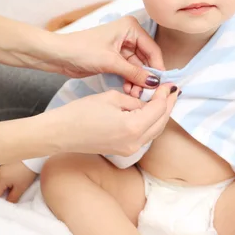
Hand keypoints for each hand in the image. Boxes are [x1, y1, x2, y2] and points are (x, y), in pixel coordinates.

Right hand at [0, 162, 36, 202]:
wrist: (33, 158)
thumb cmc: (27, 172)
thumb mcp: (21, 188)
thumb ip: (12, 198)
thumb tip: (8, 203)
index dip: (1, 201)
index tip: (8, 202)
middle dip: (0, 195)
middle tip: (10, 197)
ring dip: (1, 189)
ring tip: (12, 191)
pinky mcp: (3, 167)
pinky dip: (3, 183)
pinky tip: (11, 184)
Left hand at [38, 16, 164, 95]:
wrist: (58, 55)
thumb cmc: (82, 51)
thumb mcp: (111, 62)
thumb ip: (135, 73)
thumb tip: (155, 82)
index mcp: (130, 28)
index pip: (152, 49)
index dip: (157, 68)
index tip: (161, 85)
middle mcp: (129, 35)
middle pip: (146, 59)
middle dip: (146, 76)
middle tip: (146, 93)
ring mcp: (122, 47)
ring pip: (137, 67)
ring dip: (137, 81)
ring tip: (135, 93)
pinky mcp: (114, 59)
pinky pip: (128, 71)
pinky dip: (129, 80)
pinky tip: (128, 90)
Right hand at [51, 83, 179, 155]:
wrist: (61, 134)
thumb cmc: (81, 113)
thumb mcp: (112, 98)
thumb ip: (134, 100)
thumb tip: (146, 102)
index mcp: (133, 127)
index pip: (158, 109)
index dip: (165, 95)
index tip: (168, 84)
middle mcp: (136, 142)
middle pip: (161, 122)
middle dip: (169, 105)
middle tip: (173, 90)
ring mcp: (130, 150)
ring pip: (155, 131)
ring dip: (162, 115)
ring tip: (166, 99)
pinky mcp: (124, 151)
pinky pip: (145, 136)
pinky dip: (151, 123)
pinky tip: (151, 112)